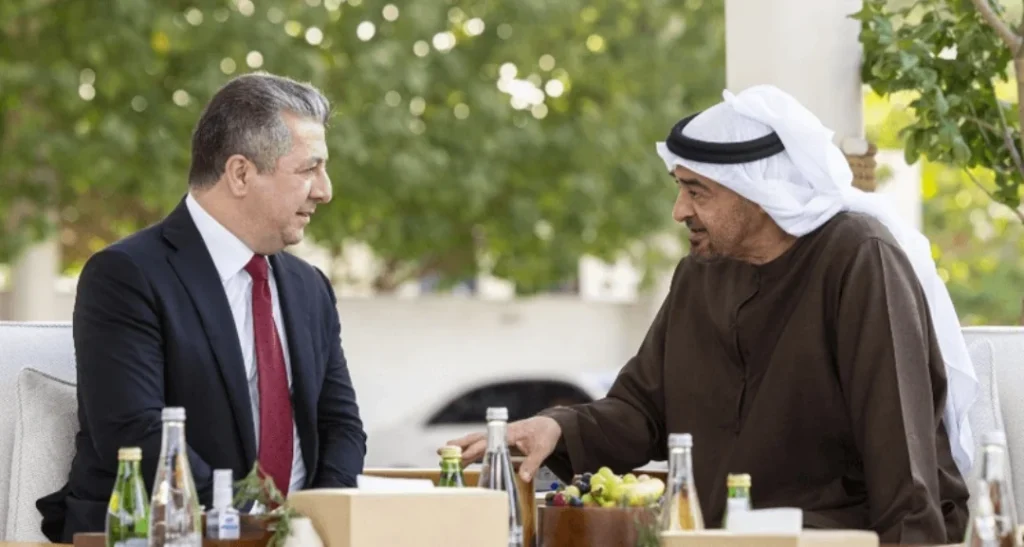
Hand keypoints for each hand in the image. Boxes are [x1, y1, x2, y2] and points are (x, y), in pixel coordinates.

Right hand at [442, 416, 561, 482]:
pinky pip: (482, 445)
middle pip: (476, 438)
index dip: (474, 450)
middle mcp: (500, 433)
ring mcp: (498, 437)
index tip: (461, 457)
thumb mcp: (543, 449)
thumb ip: (533, 462)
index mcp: (509, 433)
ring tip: (444, 453)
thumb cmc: (545, 434)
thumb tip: (524, 477)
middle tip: (442, 451)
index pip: (488, 442)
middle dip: (460, 445)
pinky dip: (471, 450)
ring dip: (461, 447)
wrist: (550, 424)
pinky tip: (462, 458)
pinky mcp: (500, 441)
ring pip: (476, 441)